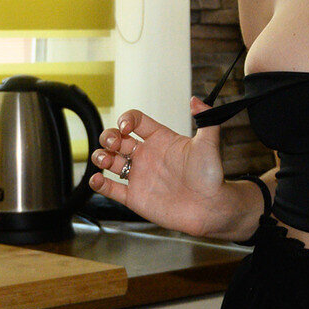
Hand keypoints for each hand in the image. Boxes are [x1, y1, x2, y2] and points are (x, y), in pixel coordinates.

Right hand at [88, 98, 234, 236]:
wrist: (211, 208)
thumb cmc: (211, 176)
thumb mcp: (209, 144)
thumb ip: (205, 119)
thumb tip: (196, 100)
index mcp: (160, 139)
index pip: (136, 121)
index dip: (127, 119)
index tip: (127, 127)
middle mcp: (147, 155)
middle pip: (116, 138)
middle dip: (108, 136)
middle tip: (113, 144)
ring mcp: (139, 176)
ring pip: (109, 161)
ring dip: (100, 156)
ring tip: (104, 160)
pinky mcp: (135, 197)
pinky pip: (111, 189)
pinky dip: (99, 183)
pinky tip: (97, 179)